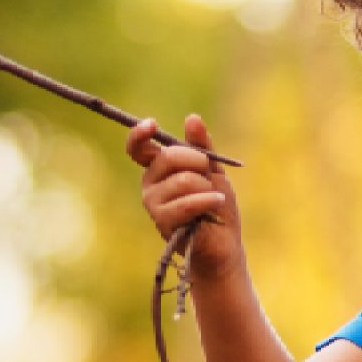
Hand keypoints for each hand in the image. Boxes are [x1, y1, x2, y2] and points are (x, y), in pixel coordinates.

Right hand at [127, 114, 242, 281]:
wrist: (224, 243)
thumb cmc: (217, 206)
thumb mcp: (213, 170)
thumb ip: (202, 146)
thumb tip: (192, 118)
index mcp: (158, 168)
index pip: (138, 147)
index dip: (139, 134)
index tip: (151, 124)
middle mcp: (150, 184)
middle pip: (168, 157)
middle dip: (198, 160)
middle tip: (210, 173)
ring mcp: (153, 203)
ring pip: (182, 180)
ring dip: (206, 187)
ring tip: (213, 199)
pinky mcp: (162, 221)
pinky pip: (186, 202)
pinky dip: (207, 200)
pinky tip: (217, 202)